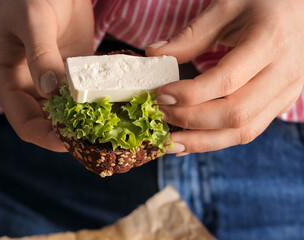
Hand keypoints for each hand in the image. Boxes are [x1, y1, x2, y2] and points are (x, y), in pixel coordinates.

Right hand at [0, 0, 93, 150]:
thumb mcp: (34, 20)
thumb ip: (41, 54)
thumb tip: (49, 89)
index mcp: (7, 78)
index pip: (24, 121)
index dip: (46, 137)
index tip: (71, 142)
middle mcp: (27, 85)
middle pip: (46, 124)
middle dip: (68, 135)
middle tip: (96, 140)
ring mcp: (49, 81)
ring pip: (64, 114)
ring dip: (83, 123)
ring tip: (106, 130)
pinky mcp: (69, 74)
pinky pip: (79, 96)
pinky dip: (92, 105)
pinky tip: (110, 109)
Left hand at [146, 0, 303, 154]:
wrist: (300, 10)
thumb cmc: (263, 3)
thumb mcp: (227, 7)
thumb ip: (191, 35)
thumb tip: (153, 53)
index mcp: (271, 42)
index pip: (226, 80)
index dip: (190, 94)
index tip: (160, 95)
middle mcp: (285, 73)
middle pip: (235, 113)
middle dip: (191, 120)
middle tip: (160, 114)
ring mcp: (286, 93)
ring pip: (243, 131)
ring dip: (202, 141)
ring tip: (170, 142)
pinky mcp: (280, 104)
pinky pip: (248, 131)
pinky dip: (217, 140)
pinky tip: (192, 140)